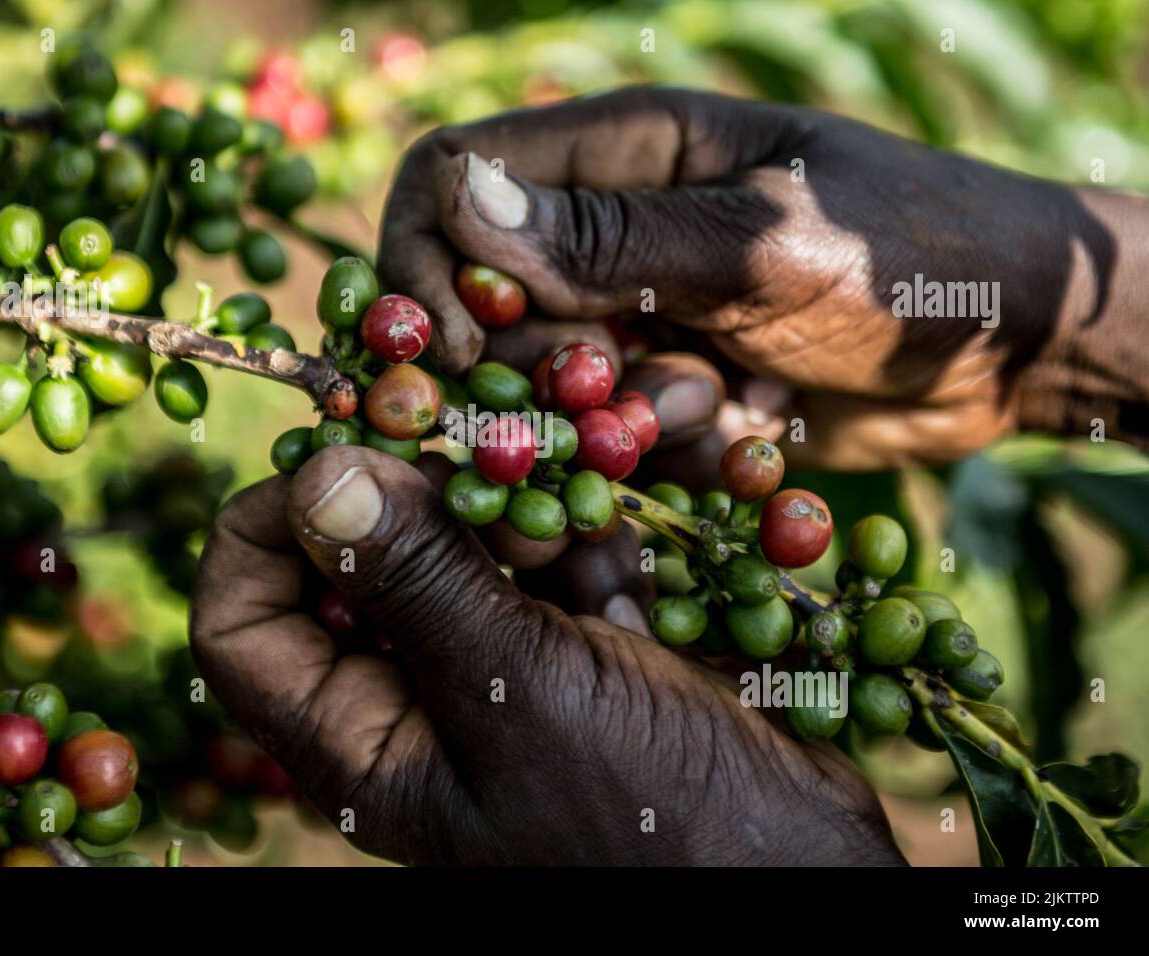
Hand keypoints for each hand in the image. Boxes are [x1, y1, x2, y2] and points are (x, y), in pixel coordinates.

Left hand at [190, 446, 903, 864]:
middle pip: (359, 564)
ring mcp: (500, 672)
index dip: (259, 529)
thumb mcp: (518, 688)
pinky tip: (628, 518)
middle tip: (486, 437)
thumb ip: (415, 581)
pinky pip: (551, 563)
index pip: (242, 629)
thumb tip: (317, 477)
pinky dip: (586, 528)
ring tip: (583, 468)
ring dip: (522, 492)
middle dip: (423, 487)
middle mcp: (416, 704)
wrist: (793, 869)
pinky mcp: (576, 651)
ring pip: (467, 546)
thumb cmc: (646, 814)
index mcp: (364, 742)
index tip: (330, 446)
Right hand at [381, 86, 1147, 470]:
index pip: (455, 175)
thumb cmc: (911, 256)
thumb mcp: (762, 241)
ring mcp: (647, 310)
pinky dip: (682, 447)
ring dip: (634, 416)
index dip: (430, 262)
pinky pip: (624, 434)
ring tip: (736, 399)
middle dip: (546, 368)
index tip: (467, 350)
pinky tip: (761, 421)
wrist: (1021, 343)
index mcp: (626, 152)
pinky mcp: (680, 382)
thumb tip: (458, 202)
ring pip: (558, 384)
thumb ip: (612, 235)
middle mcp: (618, 229)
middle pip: (492, 300)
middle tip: (629, 387)